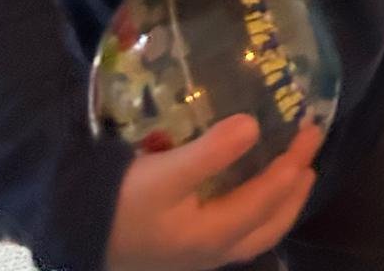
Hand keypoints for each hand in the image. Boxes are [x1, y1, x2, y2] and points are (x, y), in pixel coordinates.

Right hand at [106, 114, 320, 270]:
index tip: (312, 129)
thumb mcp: (163, 175)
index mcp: (212, 236)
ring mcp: (196, 256)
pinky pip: (234, 235)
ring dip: (280, 206)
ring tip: (294, 176)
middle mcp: (210, 254)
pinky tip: (247, 193)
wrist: (71, 233)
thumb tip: (254, 127)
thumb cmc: (118, 202)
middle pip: (268, 227)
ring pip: (253, 236)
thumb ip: (209, 153)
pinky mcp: (180, 250)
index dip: (294, 164)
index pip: (268, 199)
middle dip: (296, 191)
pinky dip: (255, 212)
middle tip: (311, 155)